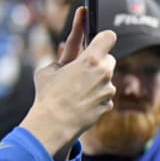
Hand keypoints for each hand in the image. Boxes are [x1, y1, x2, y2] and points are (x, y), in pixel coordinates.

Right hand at [22, 8, 116, 157]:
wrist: (54, 123)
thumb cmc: (49, 95)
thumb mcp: (49, 70)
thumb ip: (63, 57)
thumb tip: (66, 48)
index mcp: (90, 60)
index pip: (109, 37)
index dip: (104, 38)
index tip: (99, 40)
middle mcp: (104, 72)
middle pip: (109, 59)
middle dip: (99, 62)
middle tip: (84, 68)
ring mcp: (109, 89)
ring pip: (108, 78)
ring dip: (98, 80)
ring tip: (78, 89)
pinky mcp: (110, 103)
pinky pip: (105, 95)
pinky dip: (97, 96)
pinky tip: (82, 102)